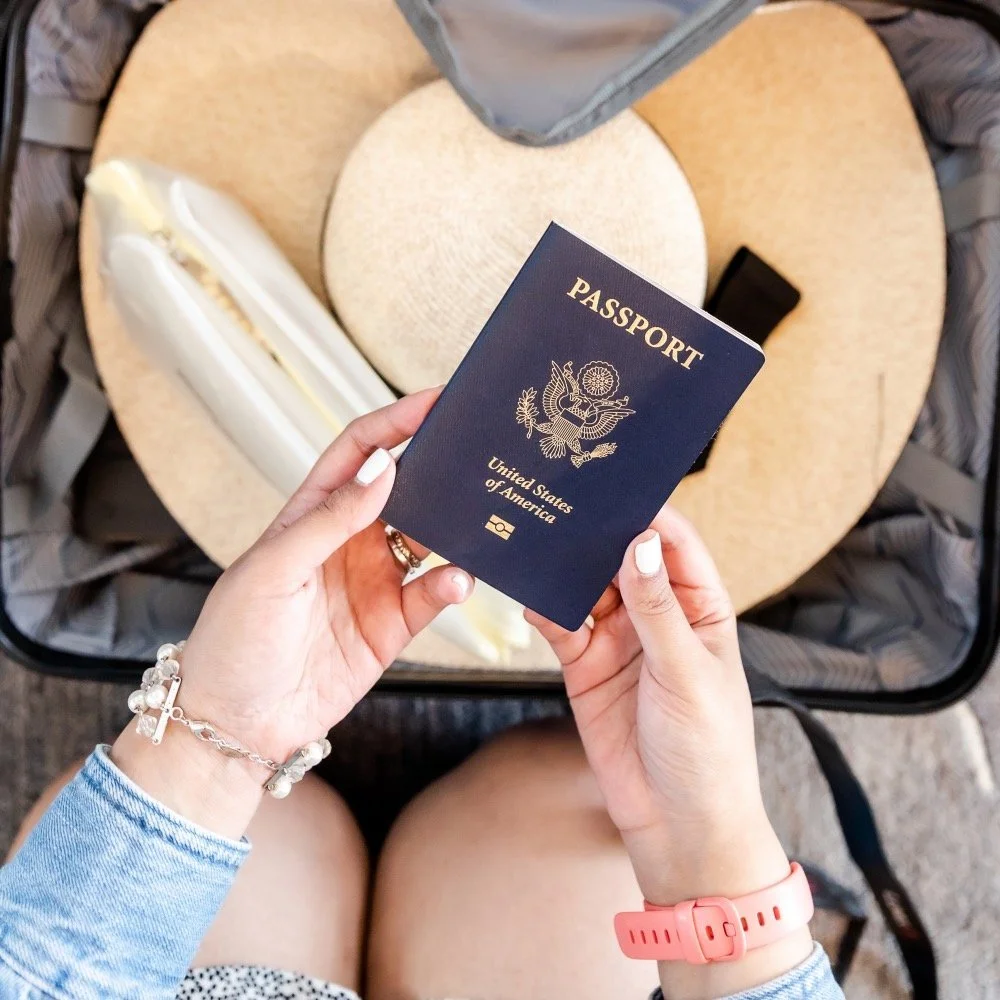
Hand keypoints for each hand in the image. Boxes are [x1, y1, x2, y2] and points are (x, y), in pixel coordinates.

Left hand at [113, 389, 471, 835]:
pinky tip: (459, 580)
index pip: (359, 453)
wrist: (237, 726)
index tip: (435, 401)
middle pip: (405, 489)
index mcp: (311, 515)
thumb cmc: (234, 640)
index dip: (396, 423)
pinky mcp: (393, 625)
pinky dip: (453, 584)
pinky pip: (434, 594)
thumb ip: (329, 520)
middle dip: (440, 469)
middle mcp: (349, 542)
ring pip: (431, 539)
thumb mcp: (273, 570)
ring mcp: (375, 582)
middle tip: (478, 453)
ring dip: (456, 528)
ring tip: (482, 517)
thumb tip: (383, 469)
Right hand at [528, 506, 810, 996]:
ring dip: (566, 567)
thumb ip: (658, 609)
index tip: (615, 486)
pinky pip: (562, 626)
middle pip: (622, 559)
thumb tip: (639, 544)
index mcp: (700, 608)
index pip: (673, 546)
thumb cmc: (708, 749)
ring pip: (587, 588)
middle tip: (564, 503)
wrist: (676, 823)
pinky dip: (545, 609)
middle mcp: (658, 617)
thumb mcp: (687, 673)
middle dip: (597, 535)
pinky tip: (528, 593)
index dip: (648, 515)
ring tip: (539, 538)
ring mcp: (620, 641)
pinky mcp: (586, 667)